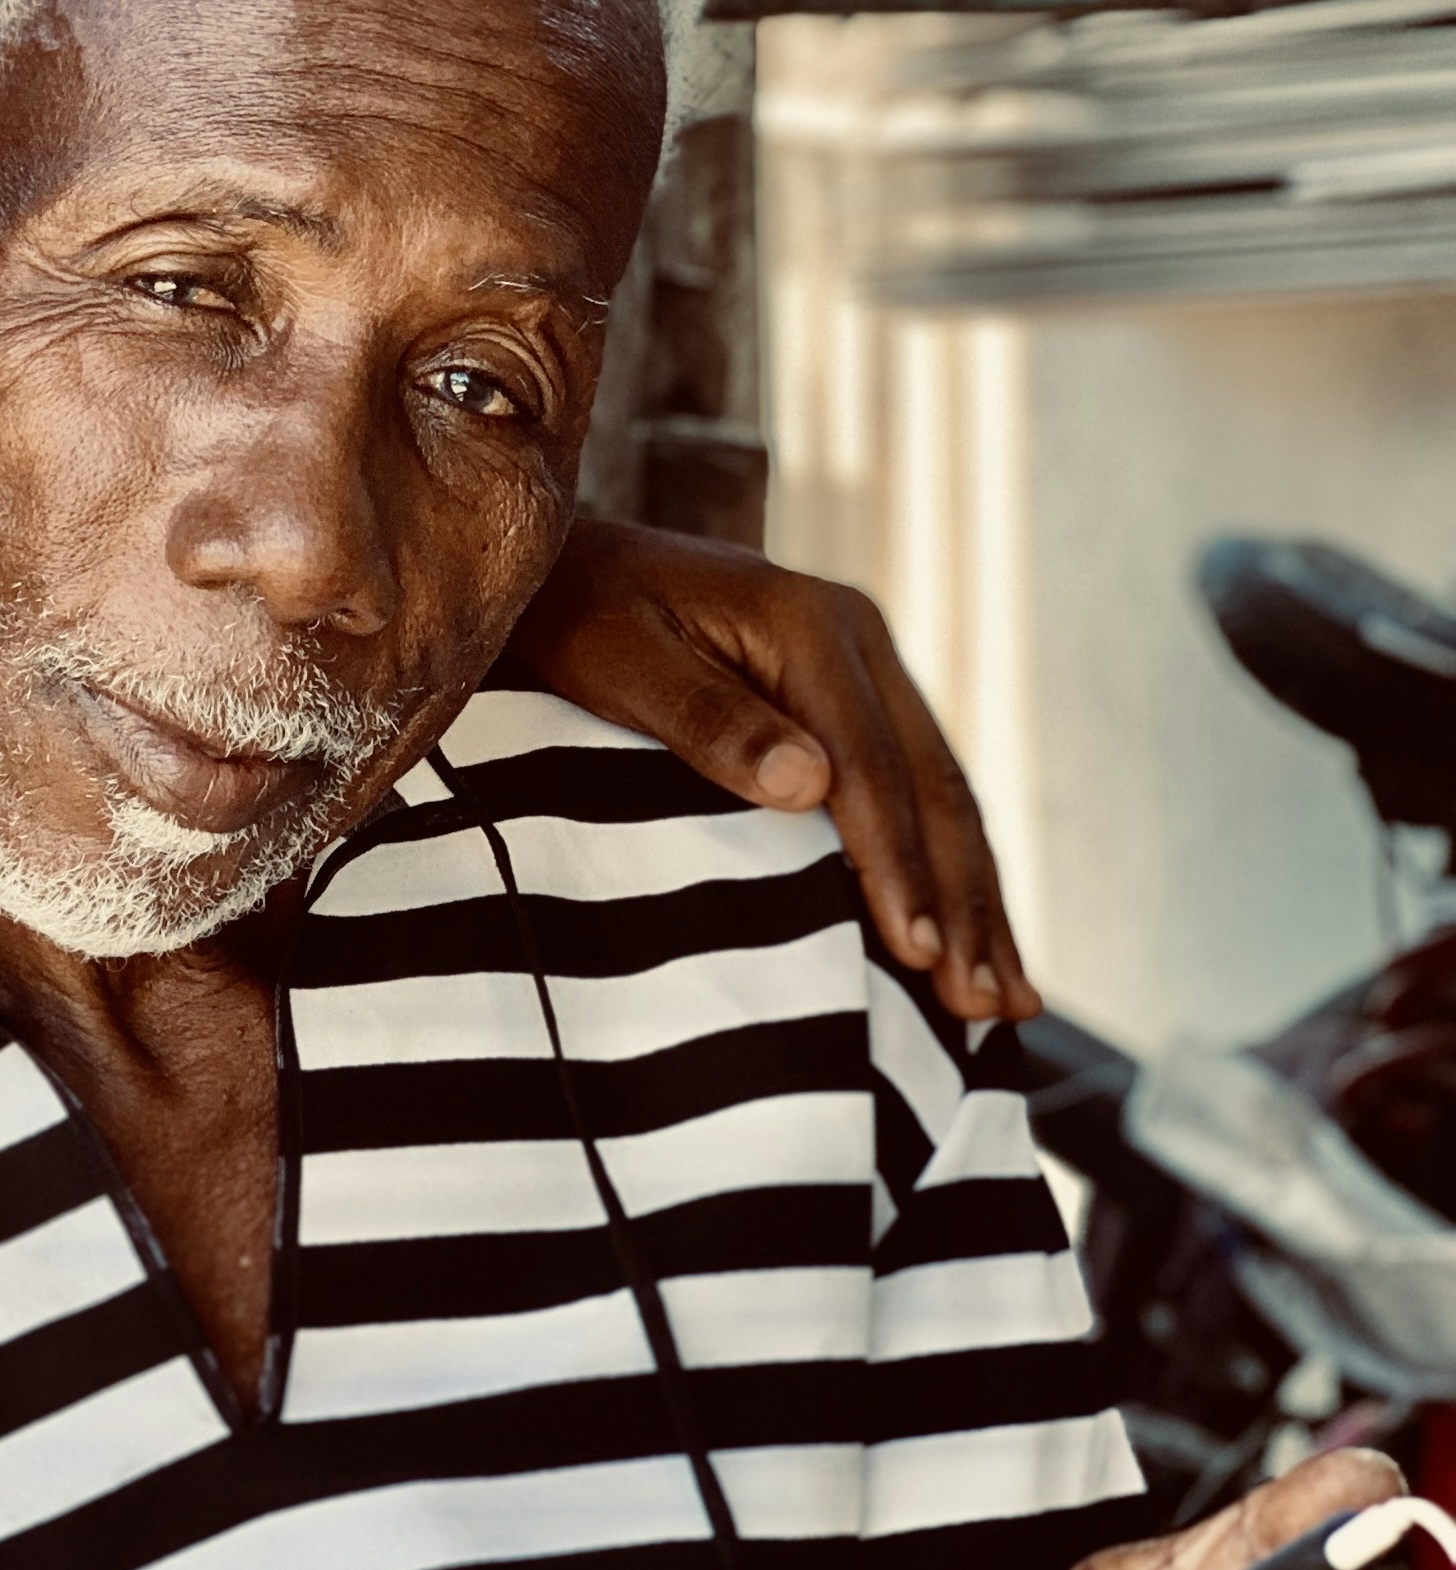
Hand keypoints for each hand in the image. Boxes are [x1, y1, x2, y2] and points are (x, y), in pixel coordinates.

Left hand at [514, 516, 1032, 1020]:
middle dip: (963, 901)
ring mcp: (864, 670)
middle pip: (931, 786)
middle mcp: (858, 640)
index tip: (913, 951)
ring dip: (976, 901)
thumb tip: (809, 787)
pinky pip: (915, 792)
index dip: (896, 863)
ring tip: (1006, 1002)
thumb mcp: (619, 660)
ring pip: (942, 798)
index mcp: (809, 622)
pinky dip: (946, 869)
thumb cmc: (577, 616)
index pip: (869, 764)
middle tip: (985, 1005)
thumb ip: (708, 720)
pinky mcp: (853, 703)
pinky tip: (970, 939)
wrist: (563, 564)